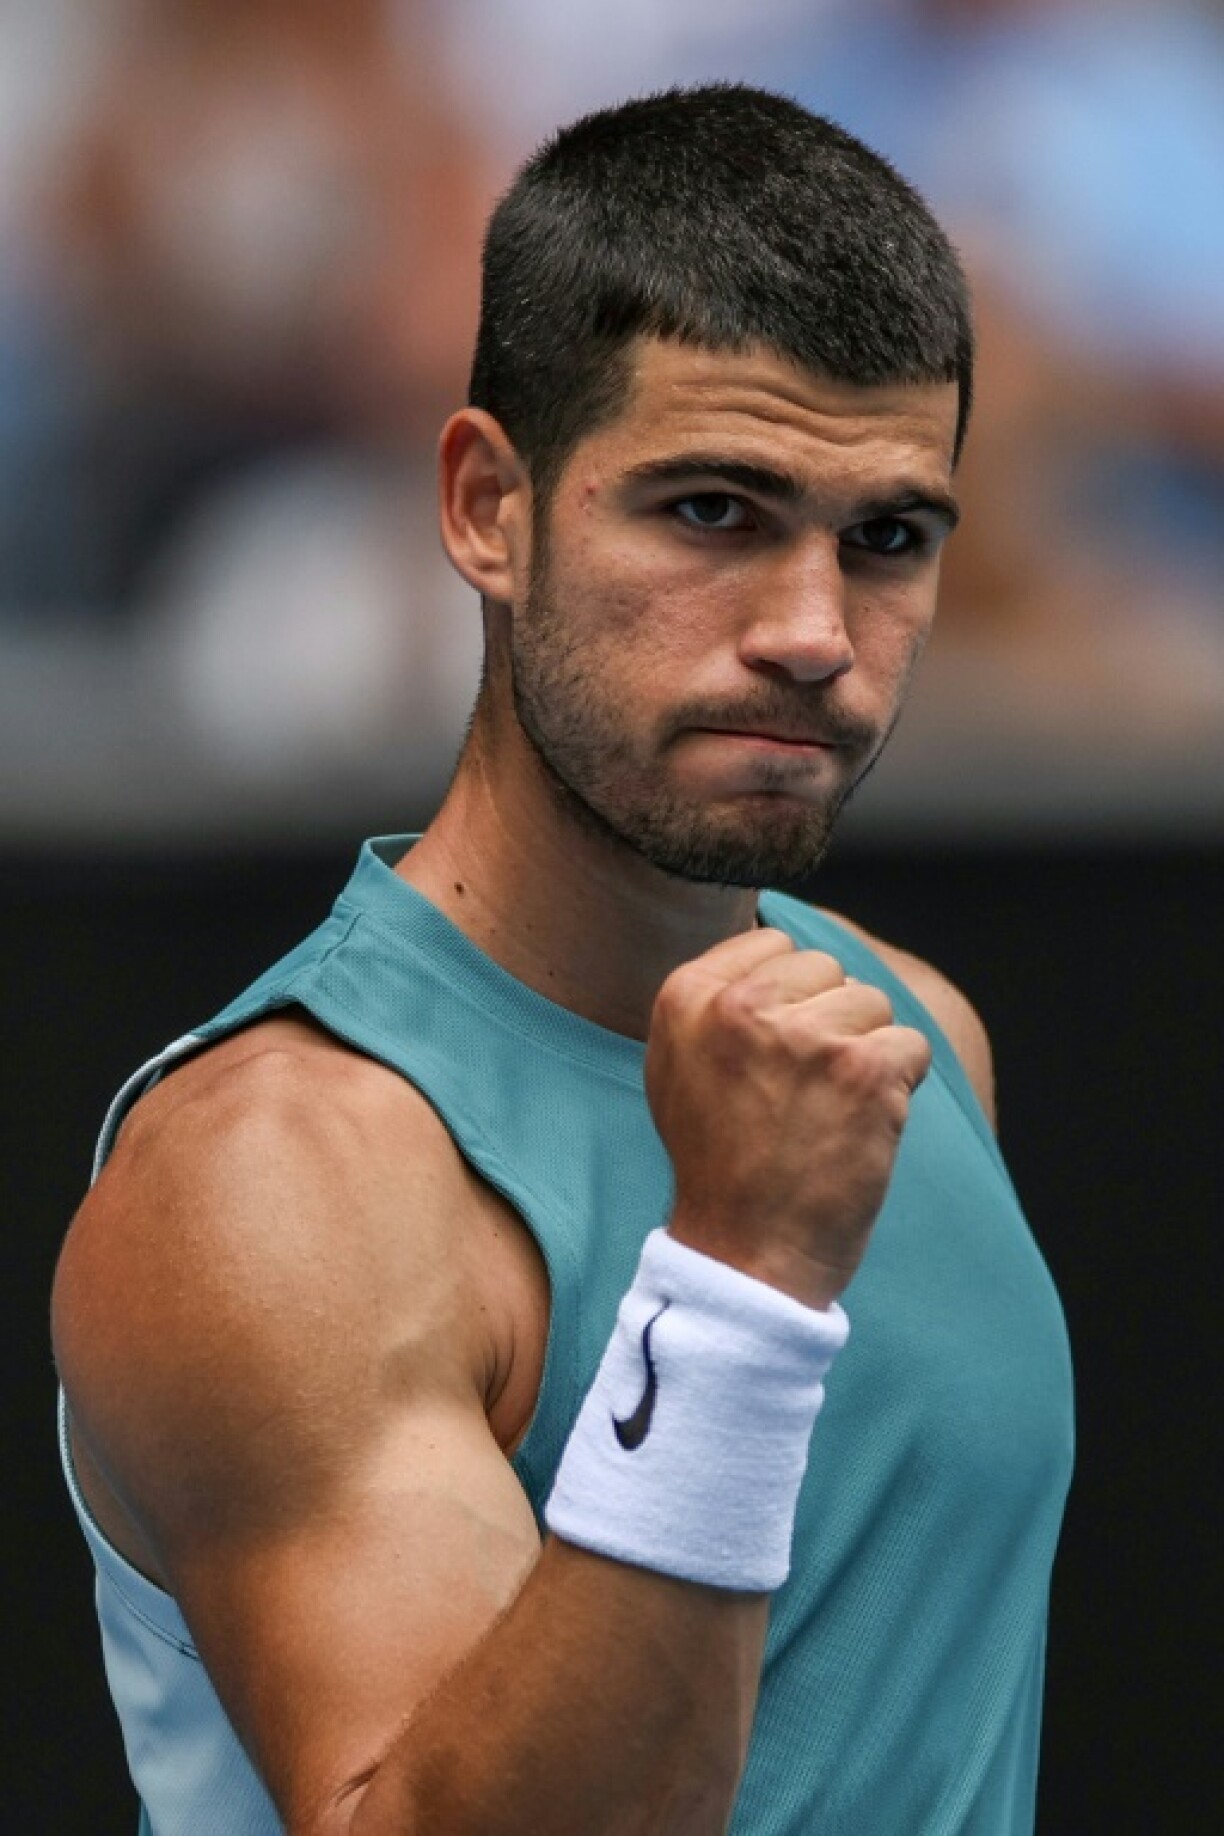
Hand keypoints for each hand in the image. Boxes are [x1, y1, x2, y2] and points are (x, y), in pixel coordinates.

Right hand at [645, 927, 931, 1308]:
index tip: (769, 1061)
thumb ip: (715, 1000)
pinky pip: (911, 1046)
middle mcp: (741, 1007)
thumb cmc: (718, 1164)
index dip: (788, 1000)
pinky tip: (858, 1127)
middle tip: (799, 1094)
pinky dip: (899, 1088)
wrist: (747, 1255)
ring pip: (873, 1004)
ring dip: (865, 1055)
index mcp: (687, 996)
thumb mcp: (678, 1066)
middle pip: (828, 968)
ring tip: (825, 1113)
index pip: (774, 944)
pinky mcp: (864, 1071)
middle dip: (829, 1020)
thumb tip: (774, 940)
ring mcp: (806, 1037)